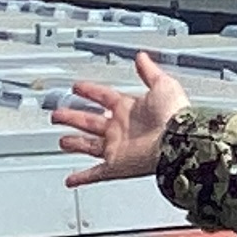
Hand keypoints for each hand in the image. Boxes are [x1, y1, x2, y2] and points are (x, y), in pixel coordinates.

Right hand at [52, 51, 191, 186]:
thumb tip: (142, 57)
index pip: (104, 97)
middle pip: (90, 121)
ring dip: (74, 142)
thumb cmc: (175, 115)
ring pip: (89, 145)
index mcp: (129, 108)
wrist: (179, 142)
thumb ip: (149, 71)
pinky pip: (95, 173)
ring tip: (61, 140)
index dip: (90, 91)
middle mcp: (121, 128)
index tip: (77, 87)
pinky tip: (71, 180)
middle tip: (58, 114)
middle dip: (73, 116)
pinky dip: (82, 177)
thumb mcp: (162, 85)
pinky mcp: (116, 166)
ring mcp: (117, 147)